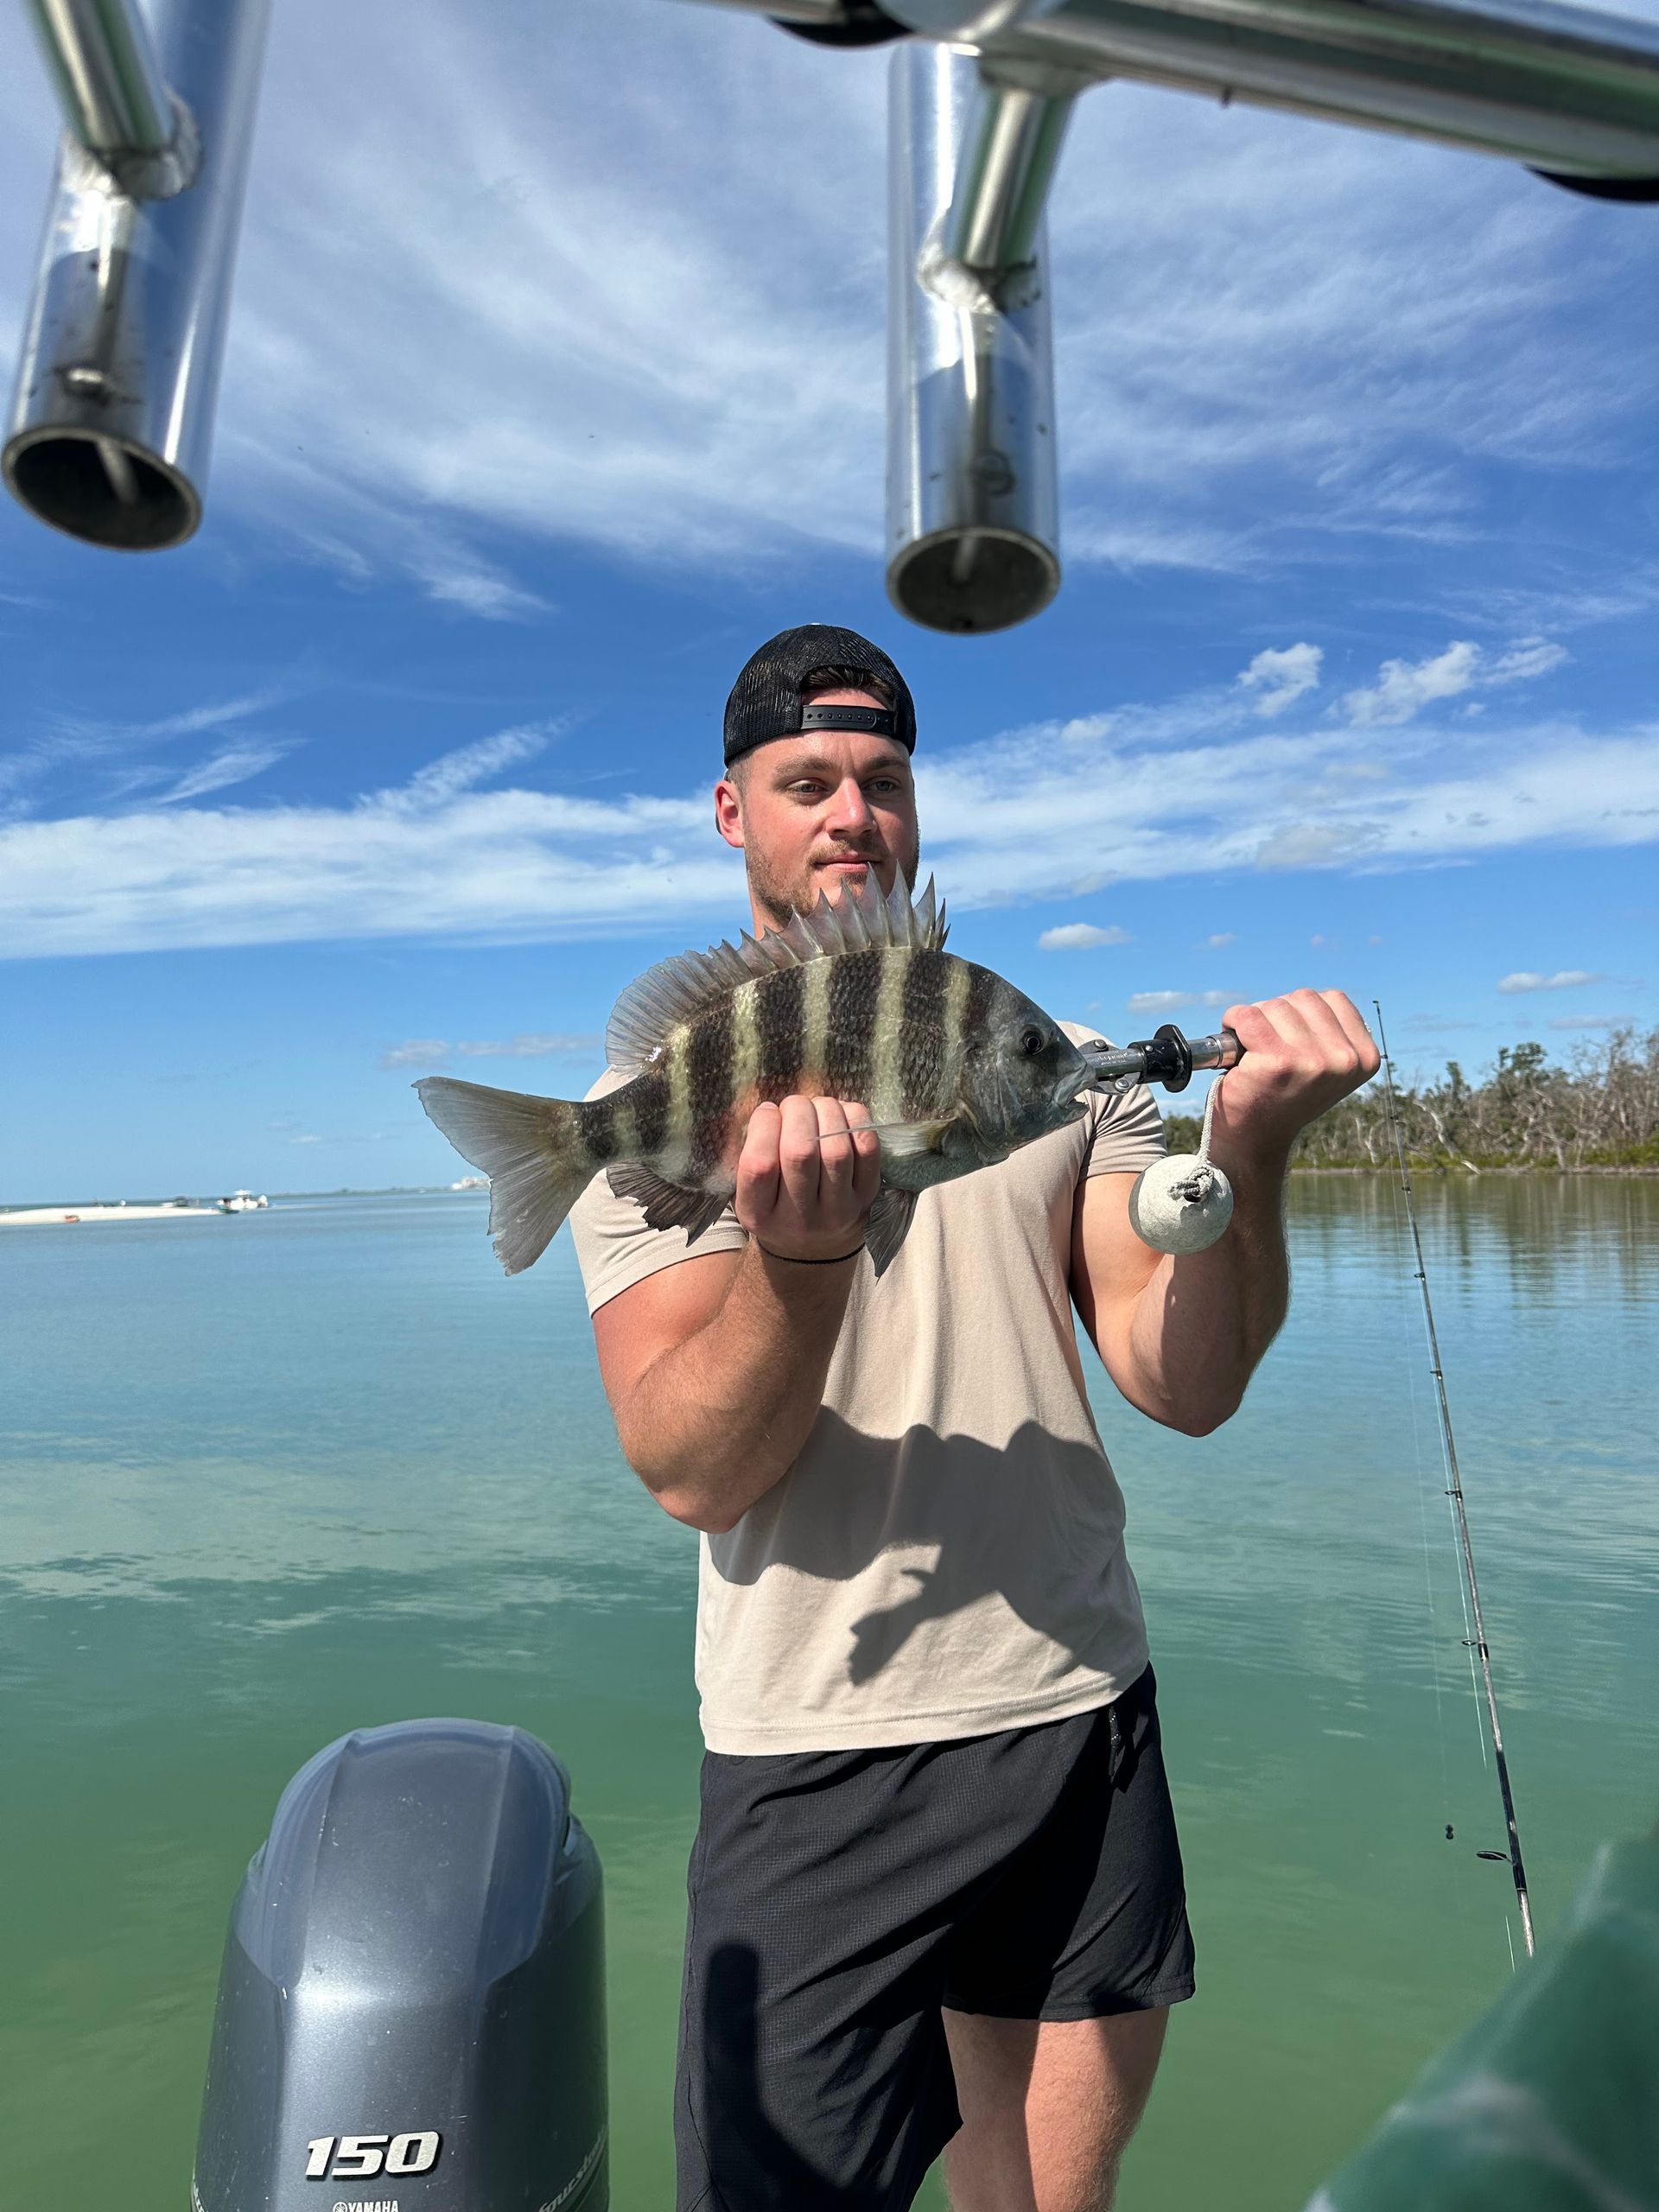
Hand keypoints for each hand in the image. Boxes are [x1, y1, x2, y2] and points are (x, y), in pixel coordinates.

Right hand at [736, 1096, 881, 1262]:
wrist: (814, 1248)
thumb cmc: (775, 1207)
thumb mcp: (748, 1193)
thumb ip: (752, 1153)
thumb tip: (771, 1109)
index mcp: (760, 1215)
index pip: (759, 1165)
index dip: (763, 1127)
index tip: (766, 1111)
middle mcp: (800, 1219)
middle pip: (800, 1152)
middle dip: (796, 1112)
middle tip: (794, 1105)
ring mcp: (838, 1210)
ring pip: (836, 1149)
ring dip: (827, 1112)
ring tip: (817, 1106)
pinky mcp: (866, 1197)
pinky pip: (867, 1149)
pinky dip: (856, 1120)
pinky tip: (842, 1113)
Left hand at [1213, 991, 1379, 1158]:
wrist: (1254, 1139)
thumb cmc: (1283, 1096)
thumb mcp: (1325, 1066)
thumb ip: (1330, 1033)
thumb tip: (1311, 1000)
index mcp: (1364, 1058)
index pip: (1333, 999)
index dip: (1303, 1012)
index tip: (1292, 1038)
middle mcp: (1344, 1059)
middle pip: (1303, 998)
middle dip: (1277, 1015)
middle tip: (1266, 1047)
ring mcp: (1312, 1060)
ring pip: (1275, 1005)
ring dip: (1255, 1020)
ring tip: (1253, 1051)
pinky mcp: (1276, 1061)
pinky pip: (1248, 1016)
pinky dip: (1234, 1022)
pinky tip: (1234, 1046)